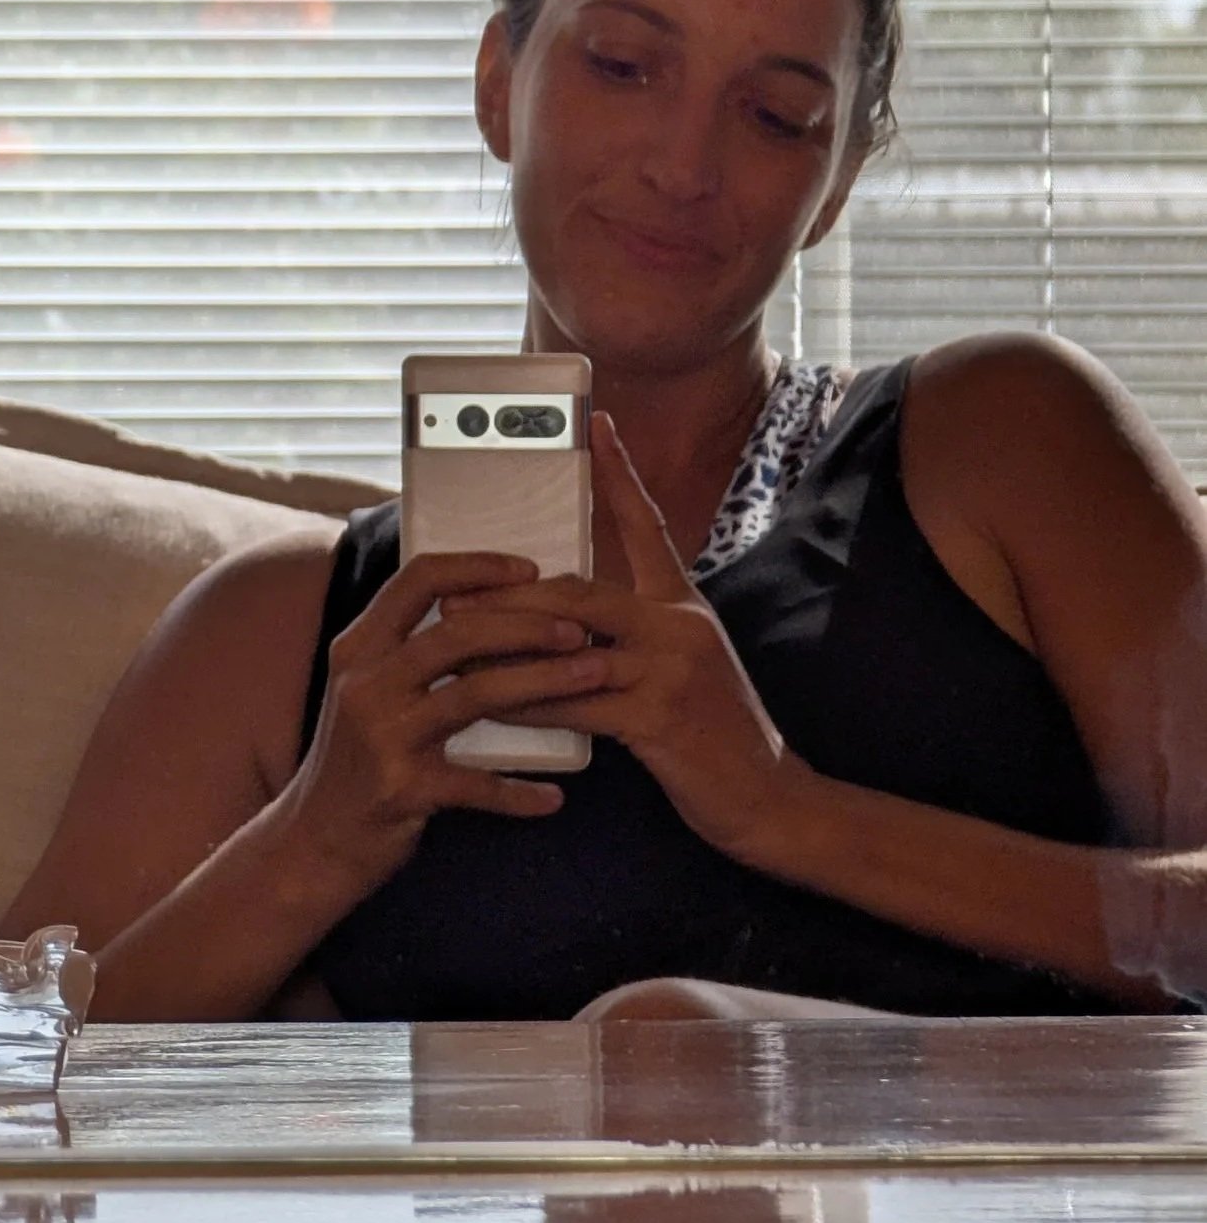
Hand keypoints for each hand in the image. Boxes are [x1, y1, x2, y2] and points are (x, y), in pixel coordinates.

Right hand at [287, 550, 607, 890]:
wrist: (313, 841)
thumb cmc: (353, 762)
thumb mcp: (362, 692)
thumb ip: (402, 650)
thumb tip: (477, 607)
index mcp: (357, 648)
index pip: (417, 580)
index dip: (477, 568)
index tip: (530, 569)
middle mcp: (365, 683)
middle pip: (457, 632)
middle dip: (528, 625)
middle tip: (579, 631)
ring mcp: (382, 736)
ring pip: (475, 694)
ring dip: (543, 682)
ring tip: (594, 676)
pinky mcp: (400, 789)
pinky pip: (475, 785)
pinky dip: (517, 793)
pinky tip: (552, 798)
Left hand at [446, 412, 813, 855]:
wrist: (768, 798)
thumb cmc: (711, 734)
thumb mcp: (677, 667)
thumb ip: (630, 635)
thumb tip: (555, 619)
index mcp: (682, 604)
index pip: (646, 525)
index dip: (620, 474)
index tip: (596, 424)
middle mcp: (679, 625)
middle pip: (578, 588)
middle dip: (510, 593)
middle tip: (454, 595)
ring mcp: (672, 668)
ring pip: (567, 643)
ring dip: (504, 647)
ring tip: (454, 644)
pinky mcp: (660, 717)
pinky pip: (574, 703)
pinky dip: (528, 704)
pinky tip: (492, 707)